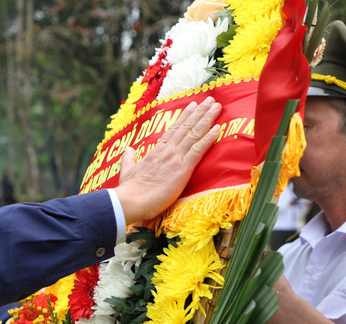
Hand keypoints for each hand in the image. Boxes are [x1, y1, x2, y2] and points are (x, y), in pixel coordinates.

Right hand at [114, 97, 221, 223]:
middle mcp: (167, 151)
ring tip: (216, 107)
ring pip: (194, 134)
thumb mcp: (127, 170)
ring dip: (207, 119)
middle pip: (186, 127)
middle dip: (200, 112)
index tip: (193, 105)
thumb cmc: (129, 189)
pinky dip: (208, 138)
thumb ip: (129, 159)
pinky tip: (217, 128)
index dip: (185, 117)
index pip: (173, 130)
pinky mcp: (182, 169)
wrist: (131, 200)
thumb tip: (129, 150)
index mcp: (156, 151)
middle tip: (210, 100)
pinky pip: (198, 150)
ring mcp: (175, 158)